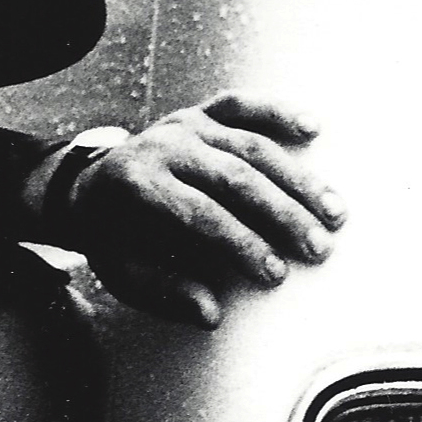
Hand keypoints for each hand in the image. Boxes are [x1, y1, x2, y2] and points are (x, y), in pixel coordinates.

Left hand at [68, 96, 344, 326]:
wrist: (86, 188)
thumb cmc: (112, 238)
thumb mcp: (123, 273)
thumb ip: (165, 293)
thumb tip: (211, 316)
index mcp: (138, 186)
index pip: (200, 216)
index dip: (240, 245)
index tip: (275, 274)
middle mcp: (164, 147)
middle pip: (235, 178)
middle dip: (282, 215)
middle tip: (319, 248)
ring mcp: (185, 125)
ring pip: (251, 146)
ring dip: (298, 179)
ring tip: (335, 212)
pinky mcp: (200, 112)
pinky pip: (243, 105)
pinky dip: (278, 112)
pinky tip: (313, 128)